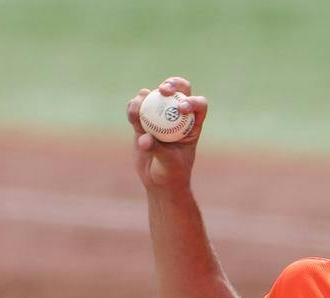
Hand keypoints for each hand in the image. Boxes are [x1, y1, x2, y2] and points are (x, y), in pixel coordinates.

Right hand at [126, 76, 208, 191]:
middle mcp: (177, 116)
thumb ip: (158, 149)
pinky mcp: (143, 120)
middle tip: (162, 90)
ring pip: (154, 96)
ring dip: (145, 96)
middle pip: (178, 90)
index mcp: (192, 124)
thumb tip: (144, 138)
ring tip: (138, 108)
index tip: (181, 109)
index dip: (192, 101)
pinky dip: (133, 107)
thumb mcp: (168, 164)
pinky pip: (137, 108)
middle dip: (171, 84)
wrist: (157, 181)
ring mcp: (160, 116)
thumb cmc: (171, 174)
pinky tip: (131, 112)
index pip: (198, 105)